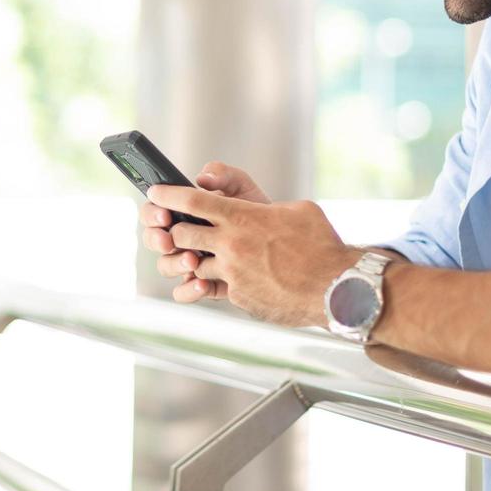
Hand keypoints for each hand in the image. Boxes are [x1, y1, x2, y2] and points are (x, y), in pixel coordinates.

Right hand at [140, 162, 268, 303]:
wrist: (281, 242)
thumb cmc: (257, 211)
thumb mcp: (242, 188)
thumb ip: (223, 175)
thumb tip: (203, 178)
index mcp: (184, 212)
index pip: (155, 210)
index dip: (153, 212)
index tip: (164, 213)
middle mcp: (182, 237)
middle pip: (153, 239)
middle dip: (156, 239)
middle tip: (168, 239)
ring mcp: (191, 261)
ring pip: (166, 266)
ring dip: (175, 264)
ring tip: (193, 260)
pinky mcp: (203, 283)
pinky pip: (184, 292)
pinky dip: (189, 290)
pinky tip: (203, 283)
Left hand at [146, 182, 359, 327]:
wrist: (335, 288)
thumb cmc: (321, 246)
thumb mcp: (297, 208)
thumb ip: (267, 206)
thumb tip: (257, 210)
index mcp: (242, 216)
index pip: (192, 200)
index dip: (168, 194)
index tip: (154, 193)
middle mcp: (230, 244)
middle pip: (181, 234)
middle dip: (175, 231)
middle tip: (177, 229)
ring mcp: (231, 273)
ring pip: (193, 264)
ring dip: (196, 260)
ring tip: (208, 257)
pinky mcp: (238, 297)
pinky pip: (216, 288)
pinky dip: (220, 282)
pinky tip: (235, 279)